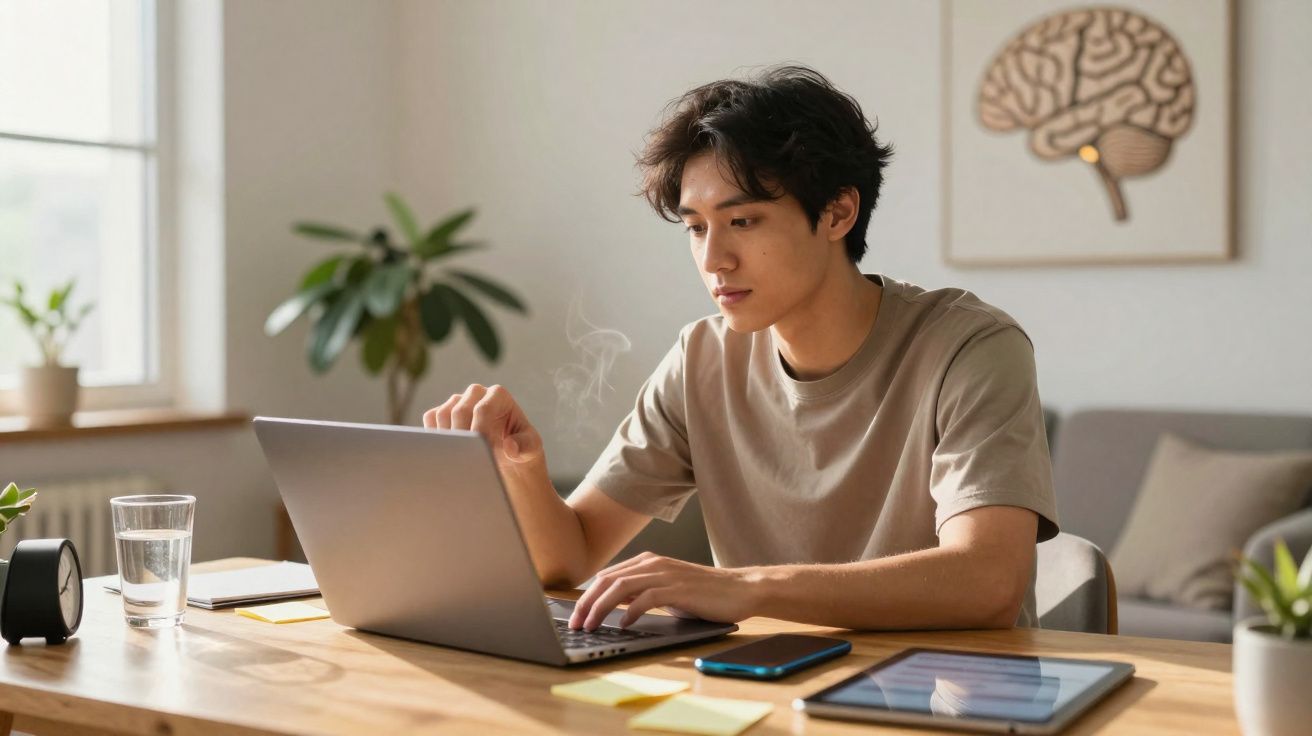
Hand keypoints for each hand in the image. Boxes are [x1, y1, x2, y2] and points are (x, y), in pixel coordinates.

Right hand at [423, 384, 544, 473]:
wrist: (505, 456)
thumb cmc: (520, 449)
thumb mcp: (531, 449)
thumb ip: (524, 446)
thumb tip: (510, 446)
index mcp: (499, 395)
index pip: (482, 409)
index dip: (480, 432)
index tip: (483, 452)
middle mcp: (476, 393)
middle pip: (459, 410)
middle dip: (463, 437)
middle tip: (468, 459)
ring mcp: (458, 401)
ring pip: (442, 414)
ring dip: (449, 438)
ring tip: (461, 457)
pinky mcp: (443, 413)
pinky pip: (431, 419)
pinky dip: (436, 435)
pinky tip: (449, 451)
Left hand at [567, 552, 760, 629]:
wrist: (741, 589)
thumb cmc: (705, 594)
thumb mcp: (667, 590)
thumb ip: (642, 593)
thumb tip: (613, 608)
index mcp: (648, 561)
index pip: (607, 577)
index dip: (587, 597)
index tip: (575, 616)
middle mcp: (654, 564)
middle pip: (608, 580)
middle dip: (586, 603)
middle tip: (575, 624)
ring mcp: (666, 575)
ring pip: (621, 588)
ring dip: (600, 608)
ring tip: (590, 626)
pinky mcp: (678, 589)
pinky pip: (646, 598)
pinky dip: (630, 612)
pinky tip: (623, 625)